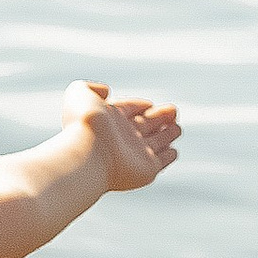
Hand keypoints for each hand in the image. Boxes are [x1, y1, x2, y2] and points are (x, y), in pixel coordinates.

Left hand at [64, 80, 180, 191]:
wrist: (87, 154)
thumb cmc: (85, 123)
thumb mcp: (81, 93)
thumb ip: (92, 87)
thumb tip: (107, 92)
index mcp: (109, 119)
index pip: (128, 110)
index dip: (139, 106)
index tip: (148, 104)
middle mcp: (122, 137)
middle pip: (144, 125)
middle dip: (159, 117)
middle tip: (173, 110)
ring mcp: (135, 154)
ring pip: (155, 143)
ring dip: (167, 135)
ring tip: (177, 127)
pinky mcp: (147, 170)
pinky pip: (161, 161)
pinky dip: (169, 156)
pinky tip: (173, 150)